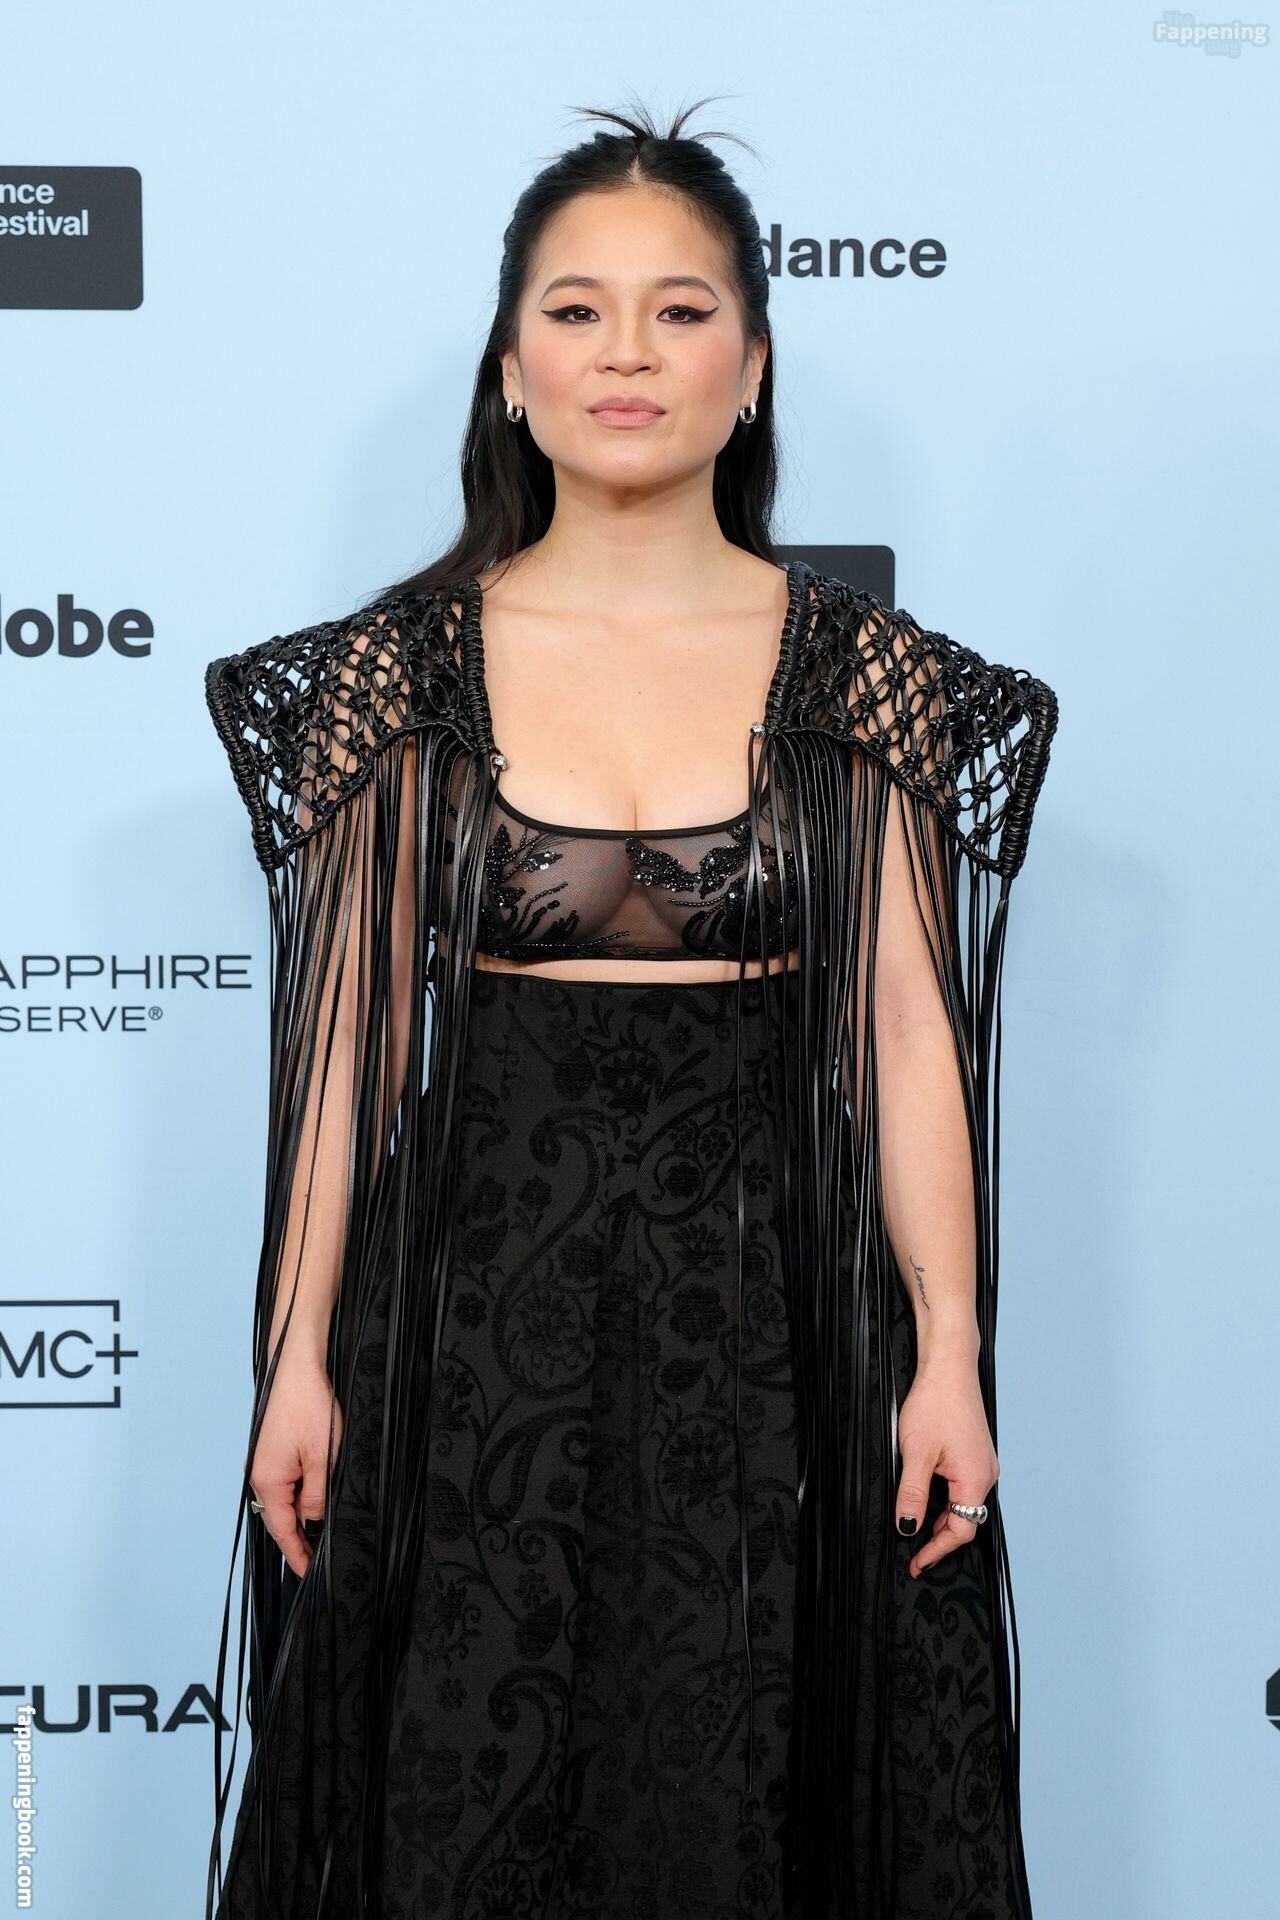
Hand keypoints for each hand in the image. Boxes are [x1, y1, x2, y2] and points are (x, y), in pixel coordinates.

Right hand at [248, 1352, 343, 1577]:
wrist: (296, 1369)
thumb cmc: (308, 1407)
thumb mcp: (323, 1457)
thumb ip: (317, 1495)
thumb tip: (313, 1521)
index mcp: (269, 1481)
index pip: (283, 1530)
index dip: (297, 1554)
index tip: (307, 1574)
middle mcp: (260, 1476)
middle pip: (279, 1519)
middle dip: (298, 1539)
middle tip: (317, 1559)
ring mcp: (264, 1464)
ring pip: (283, 1501)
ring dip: (300, 1516)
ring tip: (319, 1534)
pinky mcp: (271, 1453)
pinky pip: (283, 1485)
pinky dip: (298, 1497)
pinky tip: (313, 1499)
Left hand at [894, 1352, 997, 1578]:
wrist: (949, 1367)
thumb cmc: (935, 1403)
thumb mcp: (915, 1455)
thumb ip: (913, 1496)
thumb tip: (908, 1528)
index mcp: (975, 1479)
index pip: (960, 1531)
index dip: (936, 1551)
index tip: (917, 1563)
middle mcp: (985, 1474)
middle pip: (965, 1521)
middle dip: (938, 1538)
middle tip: (913, 1551)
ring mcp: (983, 1463)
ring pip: (964, 1504)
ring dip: (942, 1518)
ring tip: (916, 1526)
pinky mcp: (975, 1453)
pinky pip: (964, 1487)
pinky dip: (947, 1499)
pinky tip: (929, 1496)